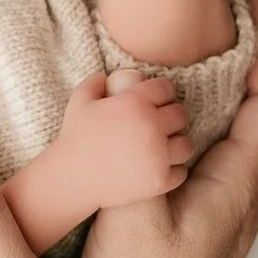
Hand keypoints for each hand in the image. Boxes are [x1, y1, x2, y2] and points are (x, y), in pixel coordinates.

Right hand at [52, 71, 193, 209]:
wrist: (71, 178)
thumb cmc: (74, 138)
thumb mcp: (79, 101)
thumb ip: (95, 82)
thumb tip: (106, 77)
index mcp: (135, 102)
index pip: (166, 89)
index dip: (162, 93)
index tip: (156, 102)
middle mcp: (151, 126)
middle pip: (181, 115)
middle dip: (172, 118)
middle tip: (161, 126)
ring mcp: (157, 155)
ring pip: (186, 144)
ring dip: (176, 145)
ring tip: (164, 148)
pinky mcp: (159, 180)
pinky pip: (180, 171)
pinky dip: (172, 170)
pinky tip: (158, 167)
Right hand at [79, 0, 257, 257]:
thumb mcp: (128, 214)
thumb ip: (130, 146)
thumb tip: (123, 85)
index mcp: (238, 187)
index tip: (250, 10)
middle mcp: (244, 197)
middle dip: (257, 61)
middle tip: (223, 22)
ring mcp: (227, 214)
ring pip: (247, 136)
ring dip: (234, 90)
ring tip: (196, 55)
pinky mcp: (204, 226)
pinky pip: (221, 157)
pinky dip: (208, 122)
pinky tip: (169, 120)